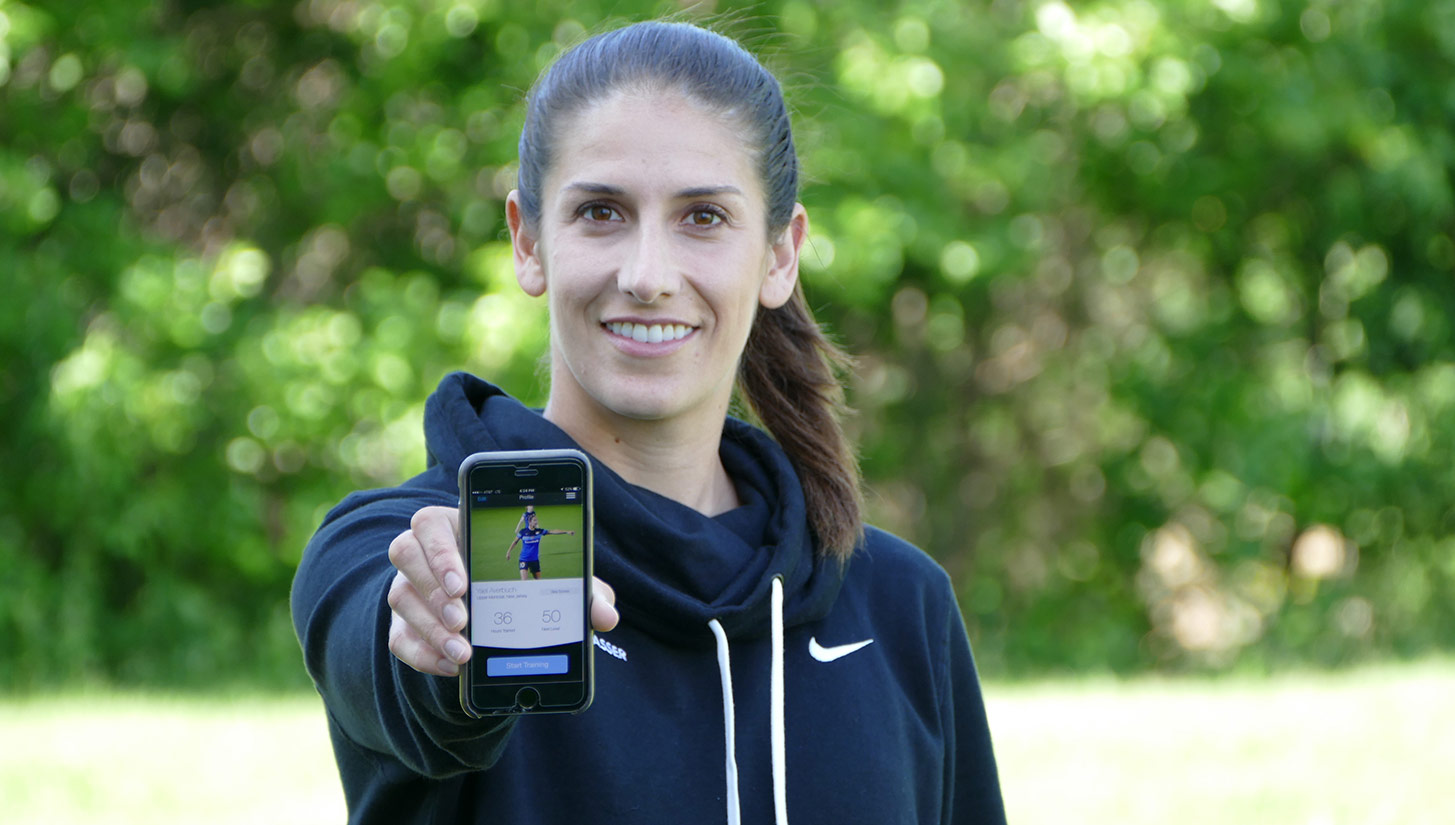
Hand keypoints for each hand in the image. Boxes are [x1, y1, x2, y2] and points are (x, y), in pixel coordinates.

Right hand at [387, 506, 618, 676]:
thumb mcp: (557, 584)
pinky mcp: (403, 624)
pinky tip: (452, 667)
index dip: (441, 551)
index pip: (431, 523)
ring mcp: (410, 587)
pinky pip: (398, 637)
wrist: (503, 619)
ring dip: (430, 627)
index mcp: (457, 526)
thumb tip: (606, 617)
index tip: (464, 583)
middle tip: (465, 620)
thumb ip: (582, 592)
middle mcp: (425, 553)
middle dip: (434, 590)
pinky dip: (422, 655)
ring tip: (464, 652)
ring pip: (400, 597)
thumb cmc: (531, 584)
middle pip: (406, 554)